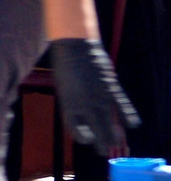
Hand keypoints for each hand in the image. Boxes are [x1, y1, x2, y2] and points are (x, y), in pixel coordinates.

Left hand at [49, 38, 139, 152]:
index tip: (87, 139)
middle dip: (101, 141)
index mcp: (68, 104)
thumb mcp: (64, 87)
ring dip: (114, 135)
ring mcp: (99, 97)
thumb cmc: (65, 65)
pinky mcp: (111, 88)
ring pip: (109, 122)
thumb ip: (73, 101)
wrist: (74, 45)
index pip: (75, 128)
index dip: (82, 136)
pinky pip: (122, 106)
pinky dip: (128, 116)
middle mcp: (84, 104)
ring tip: (117, 143)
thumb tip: (84, 116)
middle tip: (104, 151)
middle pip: (95, 129)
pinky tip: (132, 125)